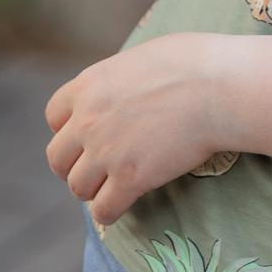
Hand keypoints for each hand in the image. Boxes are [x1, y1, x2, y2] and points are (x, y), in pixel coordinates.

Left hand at [45, 35, 227, 229]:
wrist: (218, 87)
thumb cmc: (193, 64)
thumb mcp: (140, 59)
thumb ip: (120, 80)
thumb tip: (127, 88)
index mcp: (87, 87)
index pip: (54, 116)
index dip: (69, 129)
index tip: (86, 137)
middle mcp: (87, 121)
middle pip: (57, 157)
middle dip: (74, 165)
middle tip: (95, 169)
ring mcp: (106, 152)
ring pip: (77, 186)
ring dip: (92, 190)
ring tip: (111, 189)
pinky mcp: (130, 179)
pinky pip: (104, 209)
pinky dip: (110, 212)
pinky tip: (122, 207)